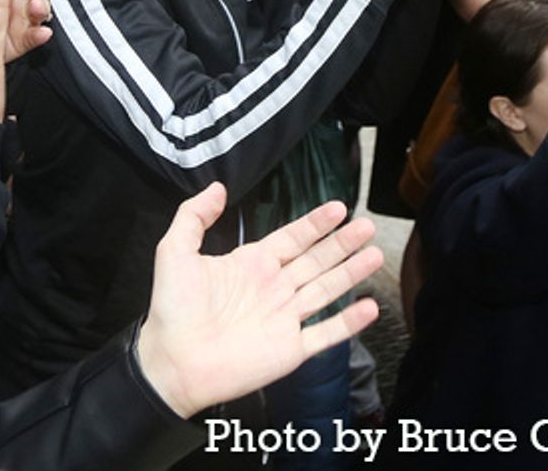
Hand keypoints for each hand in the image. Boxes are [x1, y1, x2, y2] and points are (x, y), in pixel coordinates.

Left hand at [135, 184, 381, 418]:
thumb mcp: (175, 251)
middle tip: (367, 226)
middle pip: (316, 260)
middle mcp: (273, 288)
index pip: (292, 238)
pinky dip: (348, 322)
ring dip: (351, 273)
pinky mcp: (290, 349)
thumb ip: (195, 216)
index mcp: (252, 264)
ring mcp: (284, 318)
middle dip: (342, 243)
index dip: (315, 223)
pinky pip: (325, 333)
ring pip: (326, 290)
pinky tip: (369, 308)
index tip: (339, 206)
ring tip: (375, 255)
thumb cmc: (172, 309)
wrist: (173, 361)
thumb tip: (218, 187)